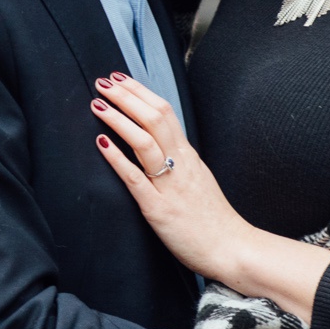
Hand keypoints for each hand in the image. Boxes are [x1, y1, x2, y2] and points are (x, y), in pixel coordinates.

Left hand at [90, 73, 329, 322]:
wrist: (232, 249)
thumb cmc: (212, 219)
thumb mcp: (197, 179)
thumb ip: (179, 161)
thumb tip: (159, 144)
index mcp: (188, 155)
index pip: (164, 112)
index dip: (140, 93)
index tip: (120, 79)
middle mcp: (180, 164)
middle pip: (154, 118)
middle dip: (126, 96)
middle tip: (103, 81)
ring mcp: (170, 185)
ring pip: (145, 141)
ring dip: (119, 119)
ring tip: (98, 104)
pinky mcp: (159, 209)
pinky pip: (135, 178)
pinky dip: (117, 157)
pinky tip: (100, 142)